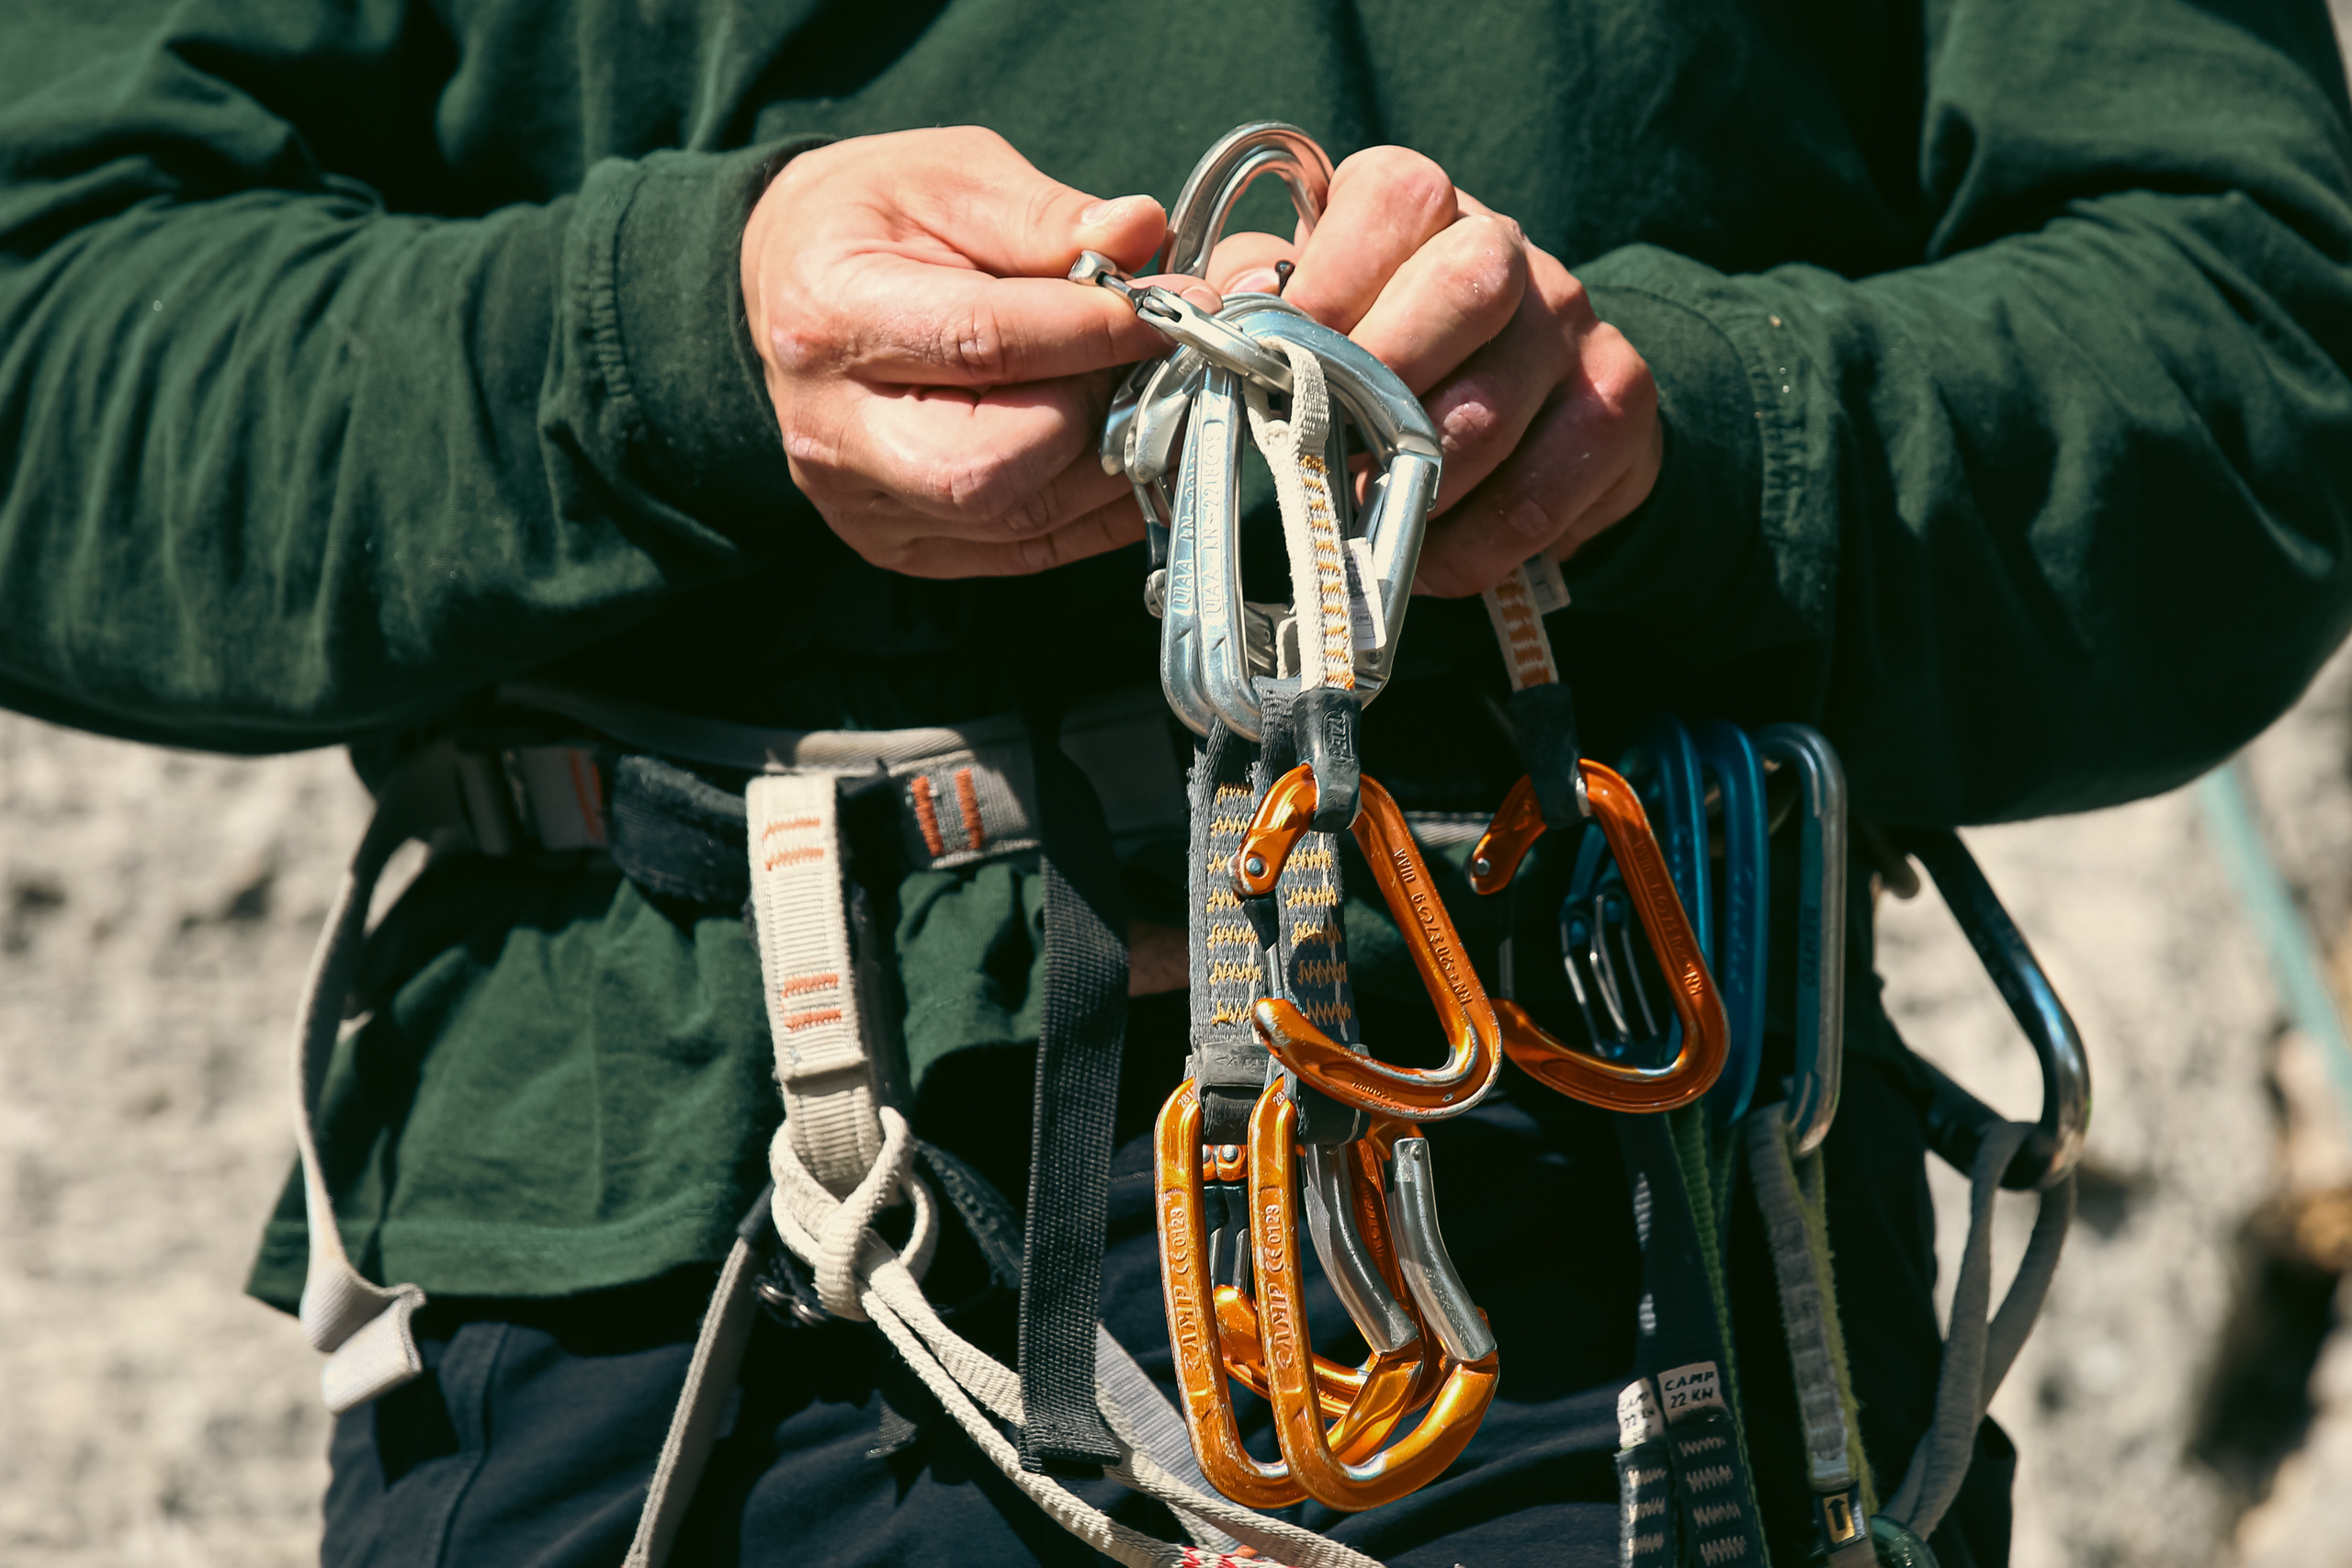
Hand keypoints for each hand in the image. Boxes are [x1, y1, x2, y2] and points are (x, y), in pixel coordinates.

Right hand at [741, 128, 1218, 576]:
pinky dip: (1099, 511)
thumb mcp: (947, 177)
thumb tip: (1140, 233)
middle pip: (994, 464)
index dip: (1098, 329)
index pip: (985, 342)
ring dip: (1115, 462)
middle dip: (1099, 408)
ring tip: (1156, 395)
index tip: (1179, 304)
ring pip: (1019, 519)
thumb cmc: (869, 221)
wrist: (788, 283)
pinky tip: (1136, 451)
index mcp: (832, 317)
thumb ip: (1043, 215)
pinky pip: (1024, 553)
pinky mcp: (899, 544)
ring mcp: (862, 503)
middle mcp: (833, 430)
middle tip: (1159, 356)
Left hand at [1207, 149, 1660, 596]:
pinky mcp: (1614, 407)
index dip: (1333, 277)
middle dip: (1382, 379)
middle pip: (1467, 286)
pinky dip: (1465, 547)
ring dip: (1408, 488)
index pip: (1395, 197)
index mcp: (1423, 209)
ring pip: (1486, 414)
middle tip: (1326, 447)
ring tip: (1361, 518)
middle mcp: (1508, 248)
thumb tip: (1228, 320)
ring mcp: (1571, 326)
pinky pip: (1533, 497)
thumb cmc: (1388, 355)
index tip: (1277, 355)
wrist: (1532, 408)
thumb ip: (1260, 301)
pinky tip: (1428, 557)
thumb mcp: (1315, 311)